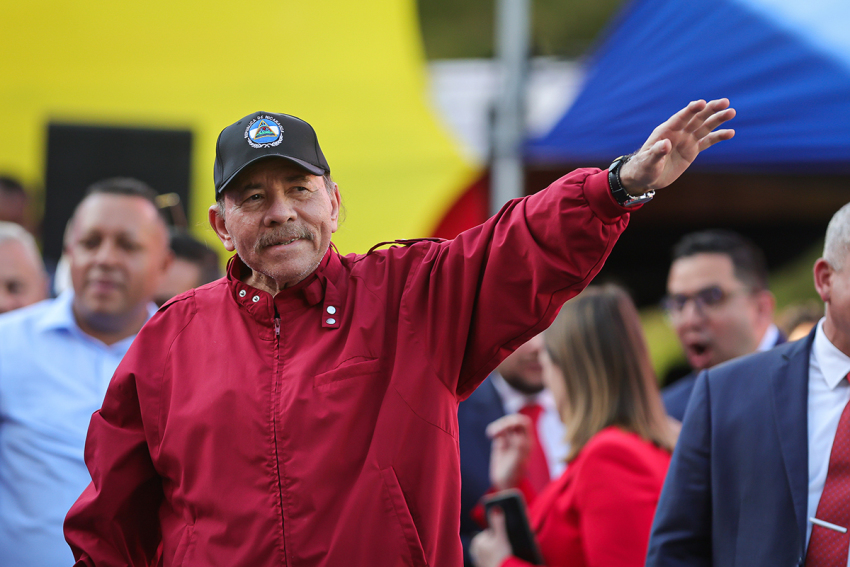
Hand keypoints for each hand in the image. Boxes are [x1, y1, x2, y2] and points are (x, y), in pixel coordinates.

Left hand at [470, 508, 512, 566]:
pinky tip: (502, 561)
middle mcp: (475, 550)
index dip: (500, 536)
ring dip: (498, 553)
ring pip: (492, 552)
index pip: (491, 533)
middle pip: (492, 542)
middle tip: (505, 550)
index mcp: (477, 541)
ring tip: (505, 556)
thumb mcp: (501, 538)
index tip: (504, 542)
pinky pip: (492, 560)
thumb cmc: (500, 557)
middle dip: (498, 545)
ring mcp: (479, 560)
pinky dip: (496, 560)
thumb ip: (498, 523)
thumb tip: (496, 508)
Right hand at [487, 414, 532, 489]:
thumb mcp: (518, 460)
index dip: (515, 421)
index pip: (524, 423)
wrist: (504, 483)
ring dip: (498, 426)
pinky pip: (498, 431)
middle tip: (497, 432)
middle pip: (514, 421)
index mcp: (527, 441)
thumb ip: (519, 446)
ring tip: (491, 434)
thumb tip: (517, 435)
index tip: (507, 427)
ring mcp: (510, 440)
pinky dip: (493, 430)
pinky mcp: (501, 443)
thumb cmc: (513, 473)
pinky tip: (490, 435)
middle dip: (505, 423)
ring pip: (505, 425)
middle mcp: (519, 439)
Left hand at [619, 98, 735, 194]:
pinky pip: (707, 141)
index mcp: (666, 131)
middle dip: (710, 110)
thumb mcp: (648, 162)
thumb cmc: (643, 168)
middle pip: (696, 118)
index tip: (701, 103)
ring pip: (704, 127)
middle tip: (725, 102)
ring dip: (718, 119)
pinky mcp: (692, 150)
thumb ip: (657, 152)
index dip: (690, 110)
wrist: (646, 177)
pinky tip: (730, 132)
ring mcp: (686, 140)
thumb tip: (666, 144)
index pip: (680, 118)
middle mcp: (678, 132)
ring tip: (731, 112)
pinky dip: (718, 137)